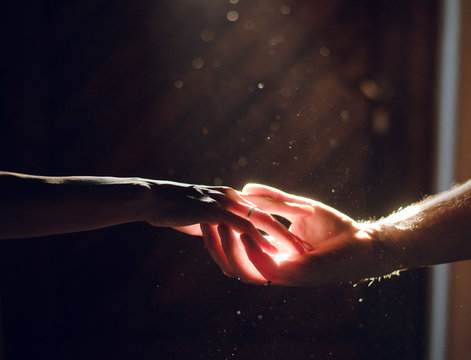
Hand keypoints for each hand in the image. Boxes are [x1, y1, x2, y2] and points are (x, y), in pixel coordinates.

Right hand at [146, 181, 309, 253]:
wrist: (155, 199)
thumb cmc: (177, 208)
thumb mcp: (202, 214)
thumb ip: (217, 222)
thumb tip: (222, 232)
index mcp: (233, 197)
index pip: (265, 206)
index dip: (286, 215)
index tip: (306, 226)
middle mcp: (234, 197)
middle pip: (270, 212)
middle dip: (291, 229)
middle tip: (311, 244)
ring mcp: (226, 203)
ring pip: (261, 220)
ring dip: (281, 237)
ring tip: (299, 251)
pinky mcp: (216, 211)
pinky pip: (241, 227)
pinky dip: (258, 240)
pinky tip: (270, 252)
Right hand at [203, 184, 380, 285]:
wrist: (363, 242)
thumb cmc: (334, 227)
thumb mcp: (297, 207)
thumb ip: (272, 200)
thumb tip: (246, 188)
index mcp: (270, 255)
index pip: (233, 250)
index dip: (215, 235)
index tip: (203, 215)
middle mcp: (272, 267)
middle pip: (231, 263)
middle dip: (213, 244)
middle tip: (201, 224)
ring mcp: (282, 273)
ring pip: (242, 269)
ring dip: (227, 248)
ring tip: (218, 226)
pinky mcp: (295, 275)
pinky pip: (266, 268)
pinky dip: (252, 252)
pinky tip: (243, 233)